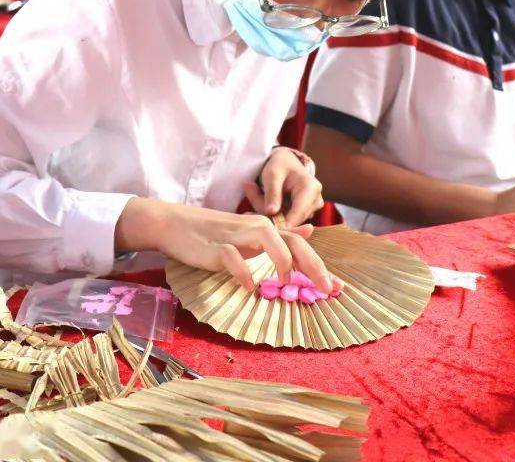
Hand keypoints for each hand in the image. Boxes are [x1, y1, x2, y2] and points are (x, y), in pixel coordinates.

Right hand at [116, 198, 336, 292]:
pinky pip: (234, 259)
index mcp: (267, 229)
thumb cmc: (214, 232)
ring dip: (283, 262)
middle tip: (327, 289)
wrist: (176, 224)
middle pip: (293, 244)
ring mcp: (237, 236)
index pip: (301, 246)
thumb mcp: (250, 232)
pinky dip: (244, 273)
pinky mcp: (217, 247)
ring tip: (286, 284)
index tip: (338, 287)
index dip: (321, 266)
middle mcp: (258, 229)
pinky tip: (249, 287)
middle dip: (313, 266)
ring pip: (270, 241)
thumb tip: (309, 232)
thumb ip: (281, 235)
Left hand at [243, 147, 323, 228]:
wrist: (286, 162)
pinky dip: (273, 216)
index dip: (279, 223)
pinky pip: (287, 221)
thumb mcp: (272, 174)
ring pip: (287, 222)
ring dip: (270, 216)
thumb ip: (272, 192)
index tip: (261, 223)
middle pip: (292, 220)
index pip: (297, 215)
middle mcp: (316, 201)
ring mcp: (312, 209)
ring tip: (258, 199)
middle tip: (250, 205)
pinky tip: (266, 204)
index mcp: (311, 189)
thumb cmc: (279, 165)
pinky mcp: (306, 214)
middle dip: (271, 216)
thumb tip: (271, 212)